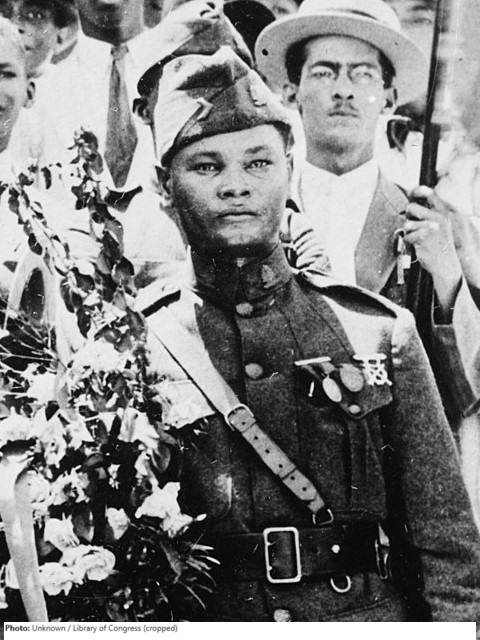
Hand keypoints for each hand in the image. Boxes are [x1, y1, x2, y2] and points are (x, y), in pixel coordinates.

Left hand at [404, 186, 461, 314]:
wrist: (446, 264)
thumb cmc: (439, 244)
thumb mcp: (439, 224)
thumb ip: (427, 212)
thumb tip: (410, 202)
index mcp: (443, 211)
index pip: (429, 193)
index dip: (416, 190)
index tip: (412, 193)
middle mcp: (438, 216)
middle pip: (411, 207)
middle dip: (408, 217)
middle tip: (414, 225)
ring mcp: (432, 227)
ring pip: (407, 223)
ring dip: (408, 231)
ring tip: (417, 237)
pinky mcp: (423, 238)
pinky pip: (407, 236)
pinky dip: (409, 242)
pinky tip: (418, 245)